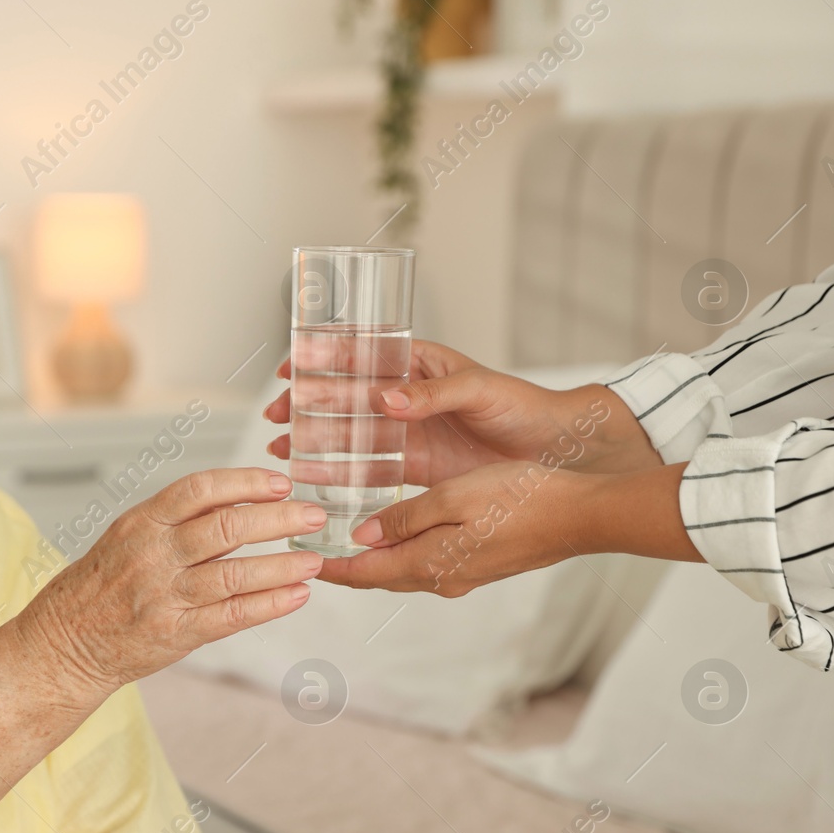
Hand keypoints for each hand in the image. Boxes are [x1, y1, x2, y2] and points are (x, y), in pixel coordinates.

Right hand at [16, 467, 326, 693]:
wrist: (66, 642)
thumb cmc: (101, 585)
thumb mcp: (129, 536)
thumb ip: (178, 520)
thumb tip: (240, 500)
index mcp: (141, 523)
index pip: (199, 490)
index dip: (245, 483)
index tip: (280, 483)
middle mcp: (153, 556)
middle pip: (226, 528)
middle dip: (278, 519)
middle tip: (312, 516)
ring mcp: (165, 597)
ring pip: (235, 574)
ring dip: (282, 565)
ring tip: (314, 559)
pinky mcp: (176, 634)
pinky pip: (232, 616)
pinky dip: (269, 604)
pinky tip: (296, 595)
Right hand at [264, 339, 658, 486]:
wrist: (556, 449)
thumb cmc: (523, 407)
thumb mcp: (479, 390)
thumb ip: (432, 393)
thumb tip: (386, 399)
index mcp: (420, 364)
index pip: (362, 354)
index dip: (323, 358)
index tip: (291, 367)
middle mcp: (407, 398)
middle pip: (345, 396)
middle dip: (307, 404)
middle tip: (277, 415)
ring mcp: (408, 433)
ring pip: (350, 433)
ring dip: (316, 440)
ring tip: (283, 450)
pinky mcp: (416, 466)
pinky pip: (370, 468)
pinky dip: (342, 473)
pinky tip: (315, 478)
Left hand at [316, 460, 701, 594]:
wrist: (584, 514)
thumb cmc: (521, 497)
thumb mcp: (453, 496)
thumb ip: (404, 518)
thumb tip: (363, 536)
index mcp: (429, 564)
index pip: (364, 573)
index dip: (329, 568)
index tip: (298, 562)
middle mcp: (442, 579)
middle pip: (380, 575)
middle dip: (345, 565)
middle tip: (312, 549)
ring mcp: (464, 575)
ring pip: (404, 569)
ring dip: (373, 558)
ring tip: (344, 539)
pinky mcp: (481, 565)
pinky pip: (429, 562)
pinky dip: (403, 550)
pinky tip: (396, 532)